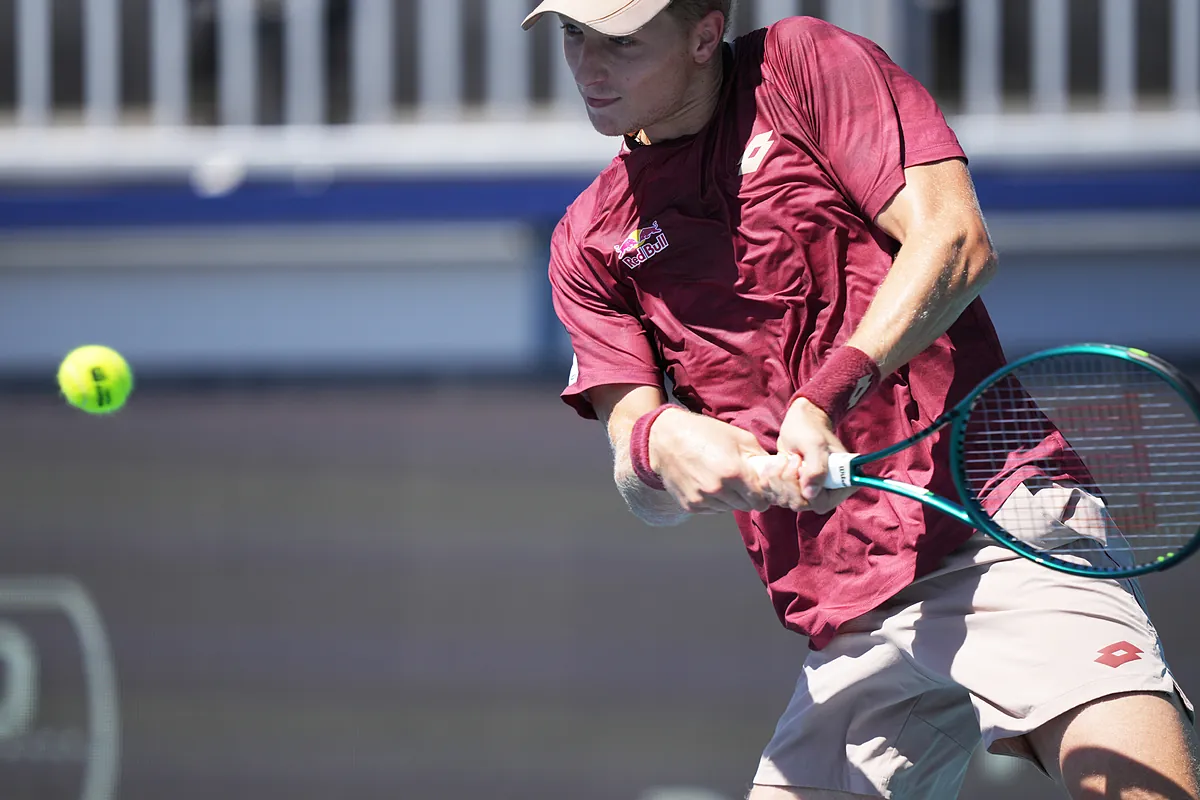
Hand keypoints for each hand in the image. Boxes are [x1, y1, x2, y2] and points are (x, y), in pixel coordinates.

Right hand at [649, 409, 778, 514]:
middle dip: (749, 496)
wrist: (664, 440)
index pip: (761, 499)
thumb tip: (774, 471)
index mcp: (733, 472)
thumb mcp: (738, 436)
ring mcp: (702, 499)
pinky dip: (715, 501)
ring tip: (723, 480)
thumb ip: (759, 456)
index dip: (765, 495)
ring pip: (730, 509)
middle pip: (747, 506)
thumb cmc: (703, 433)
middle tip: (743, 483)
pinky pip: (713, 509)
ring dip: (732, 499)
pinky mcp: (691, 505)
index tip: (762, 489)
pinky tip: (708, 483)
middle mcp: (718, 489)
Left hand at [776, 398, 857, 513]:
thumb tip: (810, 495)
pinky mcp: (792, 490)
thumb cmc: (811, 430)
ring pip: (785, 501)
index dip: (806, 490)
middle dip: (789, 481)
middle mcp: (827, 493)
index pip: (822, 503)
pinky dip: (770, 480)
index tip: (801, 467)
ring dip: (778, 478)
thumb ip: (816, 469)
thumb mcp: (815, 445)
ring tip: (785, 458)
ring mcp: (809, 493)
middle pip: (801, 504)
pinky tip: (776, 464)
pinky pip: (775, 496)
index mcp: (842, 484)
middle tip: (792, 459)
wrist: (800, 423)